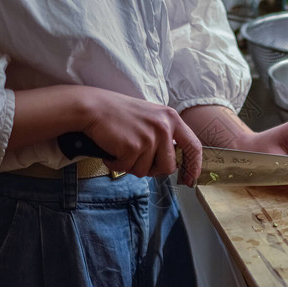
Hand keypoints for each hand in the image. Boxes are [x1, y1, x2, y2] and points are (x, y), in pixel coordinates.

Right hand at [81, 87, 201, 186]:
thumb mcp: (152, 118)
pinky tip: (112, 149)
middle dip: (153, 169)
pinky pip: (127, 168)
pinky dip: (116, 164)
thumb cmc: (120, 114)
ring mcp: (149, 137)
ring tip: (122, 148)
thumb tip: (173, 162)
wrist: (94, 107)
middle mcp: (164, 127)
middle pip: (169, 166)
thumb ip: (165, 136)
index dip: (194, 166)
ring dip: (131, 165)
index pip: (193, 146)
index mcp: (171, 118)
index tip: (190, 178)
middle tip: (137, 158)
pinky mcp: (133, 147)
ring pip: (146, 171)